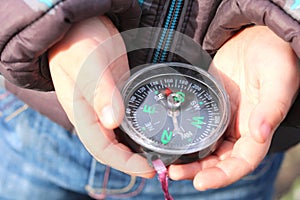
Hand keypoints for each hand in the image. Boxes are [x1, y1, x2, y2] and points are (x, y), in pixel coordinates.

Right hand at [48, 16, 154, 177]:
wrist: (82, 24)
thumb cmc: (79, 41)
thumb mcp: (88, 63)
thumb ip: (100, 91)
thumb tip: (113, 122)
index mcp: (82, 113)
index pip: (101, 148)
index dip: (124, 162)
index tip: (148, 168)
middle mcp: (93, 115)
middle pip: (113, 148)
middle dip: (134, 162)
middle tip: (160, 166)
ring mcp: (105, 107)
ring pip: (121, 137)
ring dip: (139, 149)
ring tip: (161, 154)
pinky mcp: (117, 97)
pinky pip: (128, 120)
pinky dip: (141, 130)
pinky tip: (156, 131)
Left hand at [168, 26, 299, 189]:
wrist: (255, 36)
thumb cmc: (273, 56)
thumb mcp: (278, 79)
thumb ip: (271, 107)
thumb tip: (260, 134)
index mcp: (258, 128)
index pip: (242, 162)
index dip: (223, 175)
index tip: (200, 182)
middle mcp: (240, 129)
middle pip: (221, 160)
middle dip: (200, 171)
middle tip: (176, 172)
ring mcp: (225, 118)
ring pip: (208, 147)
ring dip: (191, 158)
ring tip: (169, 162)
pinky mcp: (211, 106)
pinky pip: (198, 127)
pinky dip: (187, 137)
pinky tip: (172, 139)